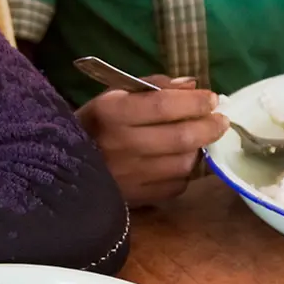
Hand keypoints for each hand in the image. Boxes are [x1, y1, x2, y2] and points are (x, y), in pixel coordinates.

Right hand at [76, 75, 228, 206]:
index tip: (212, 99)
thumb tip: (192, 86)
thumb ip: (152, 86)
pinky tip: (177, 162)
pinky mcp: (137, 198)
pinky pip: (176, 185)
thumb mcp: (114, 96)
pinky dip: (183, 172)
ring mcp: (130, 175)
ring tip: (196, 140)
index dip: (195, 102)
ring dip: (197, 150)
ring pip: (184, 164)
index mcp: (112, 113)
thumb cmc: (95, 124)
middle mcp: (122, 145)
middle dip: (209, 126)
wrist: (62, 166)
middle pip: (181, 137)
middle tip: (220, 120)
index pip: (164, 105)